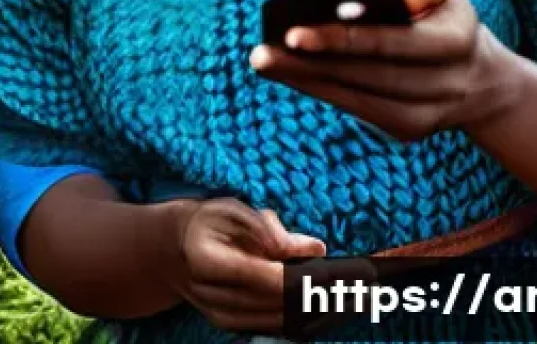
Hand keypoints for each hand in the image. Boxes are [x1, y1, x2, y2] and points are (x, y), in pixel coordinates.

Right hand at [162, 199, 339, 334]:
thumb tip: (316, 249)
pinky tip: (332, 307)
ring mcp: (224, 318)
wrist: (174, 251)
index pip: (269, 279)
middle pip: (280, 306)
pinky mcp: (236, 326)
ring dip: (320, 313)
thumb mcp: (232, 209)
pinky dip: (307, 319)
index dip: (307, 279)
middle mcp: (215, 299)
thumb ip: (269, 227)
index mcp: (208, 262)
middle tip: (362, 286)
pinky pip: (277, 327)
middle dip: (323, 298)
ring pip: (283, 323)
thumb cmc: (208, 222)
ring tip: (355, 297)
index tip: (339, 274)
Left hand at [250, 0, 516, 142]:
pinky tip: (285, 73)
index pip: (394, 41)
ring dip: (306, 79)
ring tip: (263, 60)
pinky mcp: (408, 130)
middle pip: (369, 75)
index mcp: (458, 41)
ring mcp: (429, 116)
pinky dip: (319, 89)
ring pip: (358, 97)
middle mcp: (448, 86)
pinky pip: (357, 109)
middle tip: (263, 51)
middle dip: (313, 63)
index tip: (297, 32)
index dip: (346, 38)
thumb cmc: (441, 18)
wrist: (474, 75)